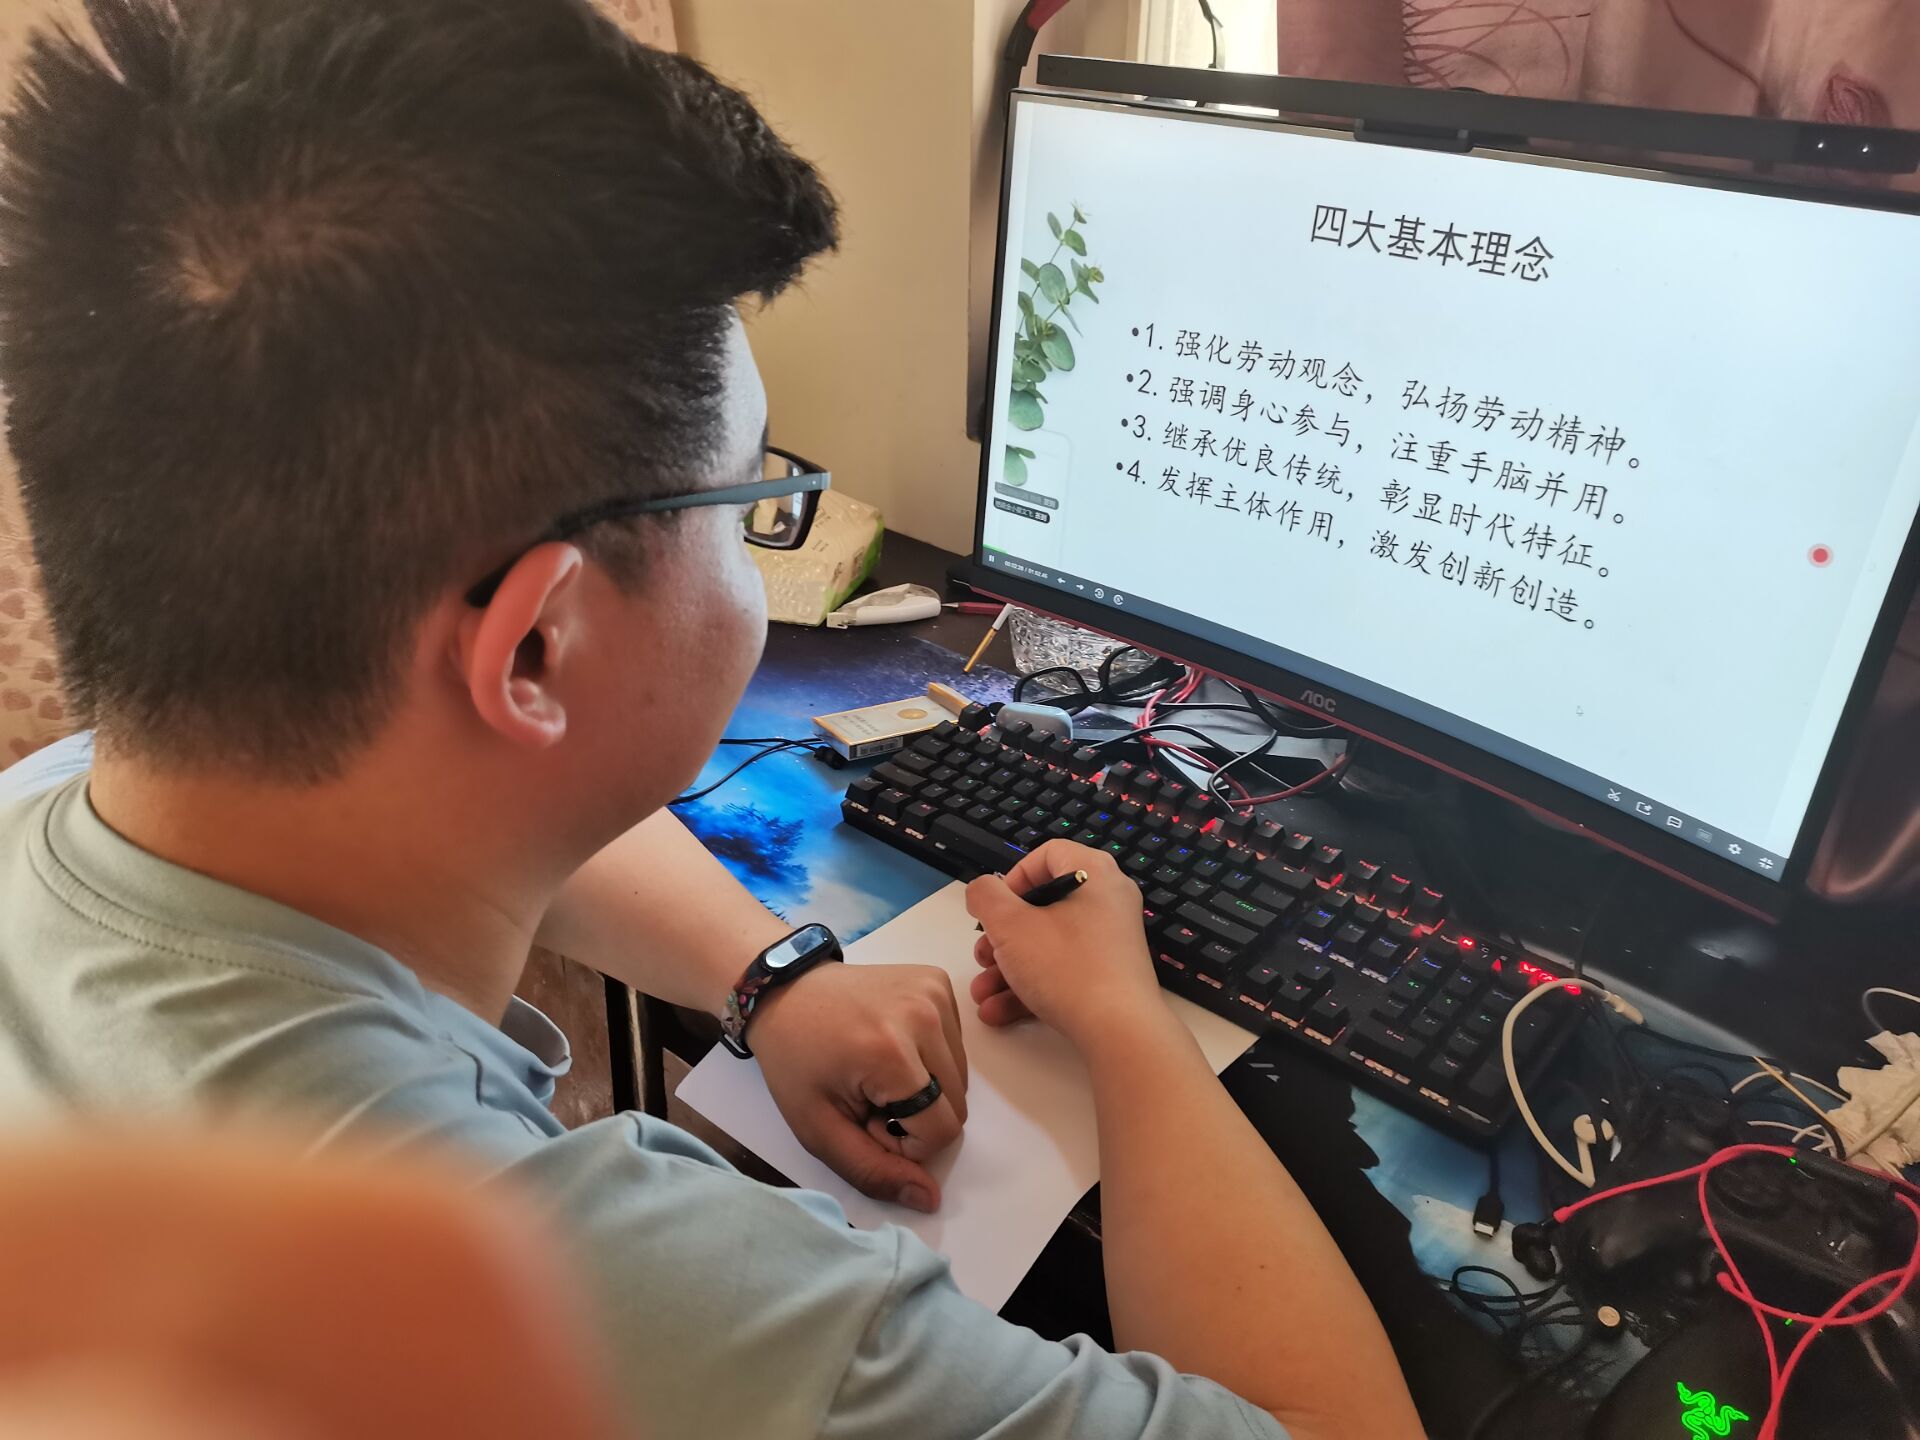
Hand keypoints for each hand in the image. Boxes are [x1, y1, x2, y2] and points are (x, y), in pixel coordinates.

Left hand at [746, 962, 967, 1213]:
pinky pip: (955, 1045)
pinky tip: (891, 1048)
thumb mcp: (818, 1130)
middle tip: (869, 1099)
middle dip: (915, 1118)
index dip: (904, 1143)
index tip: (865, 1120)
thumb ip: (872, 1171)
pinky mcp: (938, 981)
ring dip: (925, 1091)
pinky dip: (929, 1060)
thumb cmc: (795, 1064)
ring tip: (878, 1074)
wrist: (783, 994)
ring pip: (960, 1078)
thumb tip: (930, 1199)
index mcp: (891, 1053)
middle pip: (956, 1106)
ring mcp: (934, 992)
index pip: (941, 1131)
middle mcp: (924, 1014)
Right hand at [965, 841, 1169, 1053]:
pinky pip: (1063, 971)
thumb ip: (986, 897)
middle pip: (1042, 907)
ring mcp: (1110, 941)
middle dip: (1001, 937)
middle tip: (982, 957)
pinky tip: (998, 1012)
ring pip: (1047, 945)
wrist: (1118, 1031)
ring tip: (982, 994)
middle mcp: (1108, 902)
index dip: (1012, 878)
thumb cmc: (1064, 965)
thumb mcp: (1010, 925)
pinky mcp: (1109, 976)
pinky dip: (1031, 986)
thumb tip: (983, 891)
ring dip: (1007, 968)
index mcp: (1094, 874)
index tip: (993, 909)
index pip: (1047, 855)